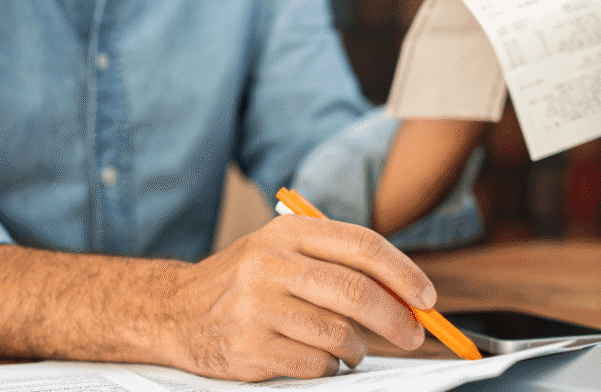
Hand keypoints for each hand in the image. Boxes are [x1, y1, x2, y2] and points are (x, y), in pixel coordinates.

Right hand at [163, 215, 436, 380]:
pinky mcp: (250, 347)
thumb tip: (406, 295)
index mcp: (287, 233)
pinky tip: (318, 358)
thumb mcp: (282, 252)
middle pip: (357, 292)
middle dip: (396, 319)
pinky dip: (328, 366)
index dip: (404, 274)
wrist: (174, 311)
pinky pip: (315, 363)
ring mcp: (257, 306)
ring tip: (352, 348)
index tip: (426, 299)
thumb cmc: (244, 282)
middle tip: (411, 335)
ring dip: (358, 348)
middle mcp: (271, 264)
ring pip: (340, 333)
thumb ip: (338, 263)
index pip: (363, 246)